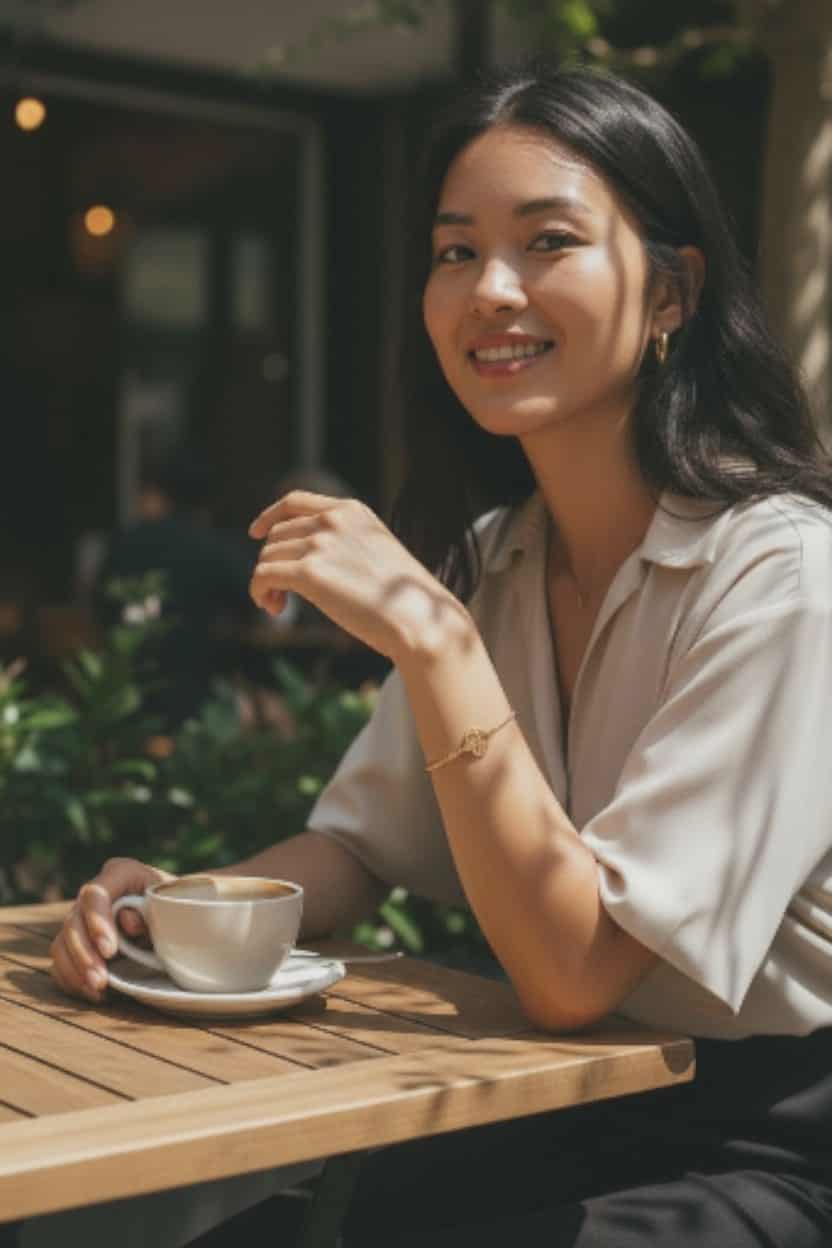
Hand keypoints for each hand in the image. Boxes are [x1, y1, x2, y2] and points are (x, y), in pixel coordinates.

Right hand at [50, 858, 173, 1001]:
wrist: (177, 917)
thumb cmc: (176, 909)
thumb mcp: (172, 906)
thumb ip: (152, 911)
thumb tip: (128, 923)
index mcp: (121, 873)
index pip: (96, 894)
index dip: (97, 922)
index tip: (110, 951)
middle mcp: (95, 893)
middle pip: (74, 921)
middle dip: (85, 955)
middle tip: (100, 980)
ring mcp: (82, 917)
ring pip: (62, 943)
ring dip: (76, 970)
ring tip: (97, 990)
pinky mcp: (77, 942)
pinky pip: (61, 961)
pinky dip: (72, 979)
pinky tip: (94, 994)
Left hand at [249, 491, 463, 661]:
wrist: (418, 618)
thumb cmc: (403, 598)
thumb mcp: (376, 553)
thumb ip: (344, 545)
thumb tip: (304, 561)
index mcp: (351, 511)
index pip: (294, 501)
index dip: (269, 516)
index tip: (255, 533)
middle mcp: (332, 521)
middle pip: (276, 536)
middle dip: (273, 562)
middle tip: (280, 594)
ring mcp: (320, 543)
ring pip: (267, 557)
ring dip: (266, 582)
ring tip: (278, 605)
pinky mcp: (309, 573)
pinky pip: (263, 576)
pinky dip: (260, 592)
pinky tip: (274, 608)